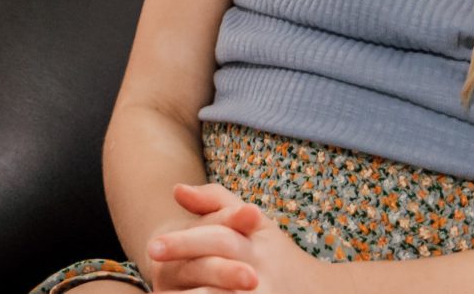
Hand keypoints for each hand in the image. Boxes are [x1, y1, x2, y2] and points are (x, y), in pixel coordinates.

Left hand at [144, 182, 325, 292]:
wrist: (321, 292)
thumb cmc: (275, 254)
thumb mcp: (256, 222)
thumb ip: (216, 200)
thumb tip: (176, 189)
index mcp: (254, 243)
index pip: (218, 237)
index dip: (185, 241)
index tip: (152, 246)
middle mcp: (260, 272)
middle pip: (218, 268)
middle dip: (186, 268)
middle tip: (153, 271)